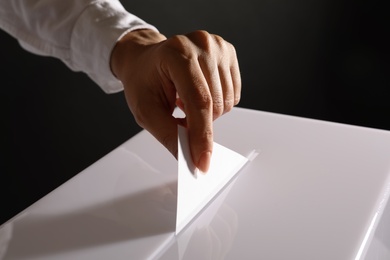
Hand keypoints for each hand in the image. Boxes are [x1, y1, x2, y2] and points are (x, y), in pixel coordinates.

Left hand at [110, 29, 240, 172]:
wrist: (145, 59)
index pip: (199, 101)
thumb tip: (191, 158)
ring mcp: (218, 47)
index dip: (202, 135)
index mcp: (176, 53)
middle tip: (180, 115)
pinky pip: (233, 94)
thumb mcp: (145, 110)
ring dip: (208, 113)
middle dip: (200, 123)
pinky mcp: (228, 53)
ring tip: (186, 101)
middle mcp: (202, 45)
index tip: (203, 161)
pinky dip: (217, 104)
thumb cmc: (142, 80)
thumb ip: (168, 134)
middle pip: (216, 103)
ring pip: (227, 102)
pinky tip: (199, 93)